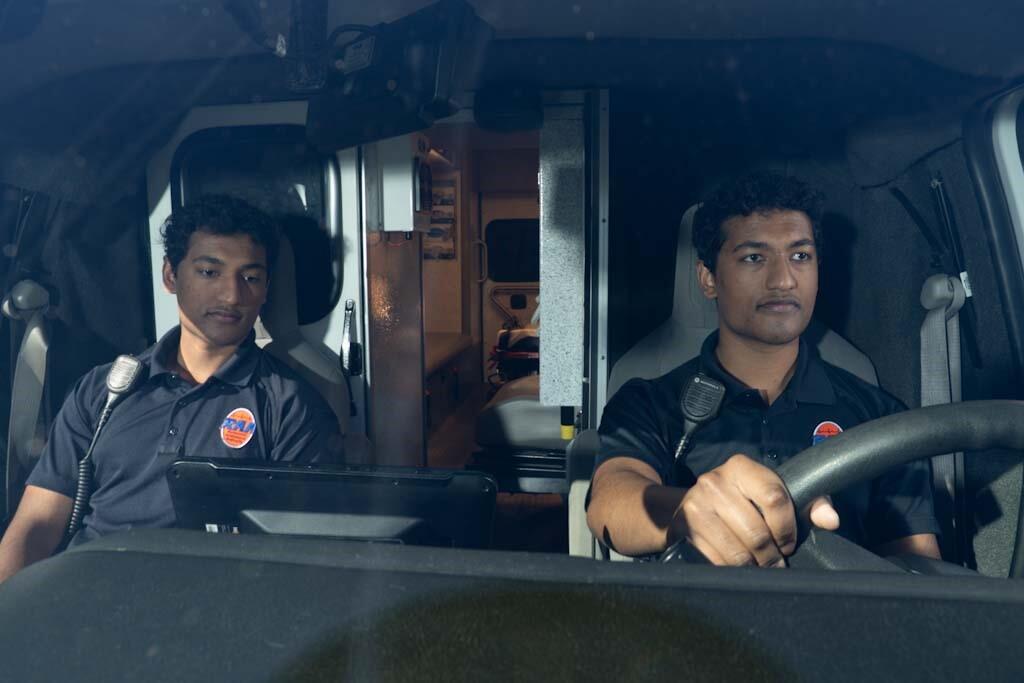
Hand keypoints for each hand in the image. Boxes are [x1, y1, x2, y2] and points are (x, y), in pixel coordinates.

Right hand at [669, 454, 838, 566]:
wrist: (692, 504)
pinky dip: (732, 570)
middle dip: (771, 556)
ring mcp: (696, 504)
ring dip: (753, 566)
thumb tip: (831, 520)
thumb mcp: (776, 493)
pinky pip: (717, 560)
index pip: (774, 497)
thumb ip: (811, 503)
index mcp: (741, 467)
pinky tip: (738, 566)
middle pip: (756, 532)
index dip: (787, 528)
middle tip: (775, 562)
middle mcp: (714, 481)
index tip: (788, 543)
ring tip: (758, 566)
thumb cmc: (744, 501)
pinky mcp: (683, 526)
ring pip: (738, 551)